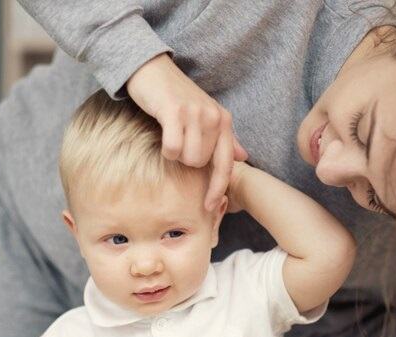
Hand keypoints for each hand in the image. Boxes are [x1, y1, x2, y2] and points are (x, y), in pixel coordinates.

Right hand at [126, 54, 247, 209]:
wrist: (152, 69)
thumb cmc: (177, 97)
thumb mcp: (206, 115)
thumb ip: (225, 137)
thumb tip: (243, 156)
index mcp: (224, 120)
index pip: (226, 163)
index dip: (219, 188)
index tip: (210, 207)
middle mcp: (214, 117)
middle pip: (201, 164)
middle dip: (186, 160)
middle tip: (178, 139)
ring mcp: (195, 113)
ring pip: (187, 159)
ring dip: (175, 153)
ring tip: (170, 134)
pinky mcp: (175, 111)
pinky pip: (172, 148)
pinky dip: (165, 148)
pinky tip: (162, 133)